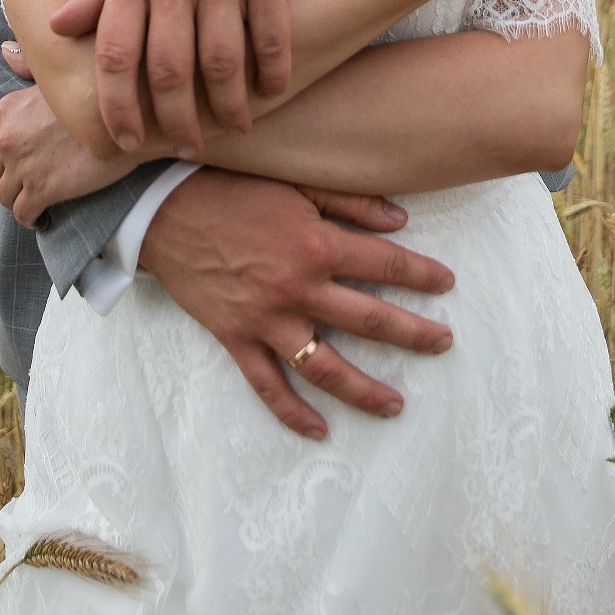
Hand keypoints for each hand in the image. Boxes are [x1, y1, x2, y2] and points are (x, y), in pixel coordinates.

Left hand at [0, 47, 119, 224]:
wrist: (128, 121)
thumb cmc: (97, 95)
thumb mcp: (57, 76)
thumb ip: (27, 69)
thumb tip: (5, 50)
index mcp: (7, 110)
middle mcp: (8, 137)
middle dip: (2, 183)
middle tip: (17, 190)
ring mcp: (22, 165)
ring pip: (4, 196)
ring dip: (15, 202)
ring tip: (31, 205)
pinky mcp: (41, 190)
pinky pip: (23, 213)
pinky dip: (29, 219)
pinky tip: (40, 218)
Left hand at [49, 0, 332, 156]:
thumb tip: (54, 26)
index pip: (115, 52)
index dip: (116, 105)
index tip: (124, 139)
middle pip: (168, 70)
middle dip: (176, 120)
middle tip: (185, 145)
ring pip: (220, 63)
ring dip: (228, 107)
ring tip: (234, 126)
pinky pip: (269, 40)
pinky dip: (271, 74)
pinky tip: (270, 92)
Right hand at [138, 167, 455, 439]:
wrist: (168, 213)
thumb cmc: (234, 190)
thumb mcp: (297, 184)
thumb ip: (351, 201)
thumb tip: (402, 219)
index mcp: (318, 245)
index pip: (386, 266)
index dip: (422, 275)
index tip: (446, 284)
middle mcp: (299, 289)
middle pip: (370, 320)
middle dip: (414, 335)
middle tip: (444, 344)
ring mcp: (268, 320)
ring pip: (326, 366)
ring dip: (365, 390)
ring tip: (396, 405)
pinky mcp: (238, 339)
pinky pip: (269, 386)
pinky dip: (293, 413)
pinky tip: (320, 430)